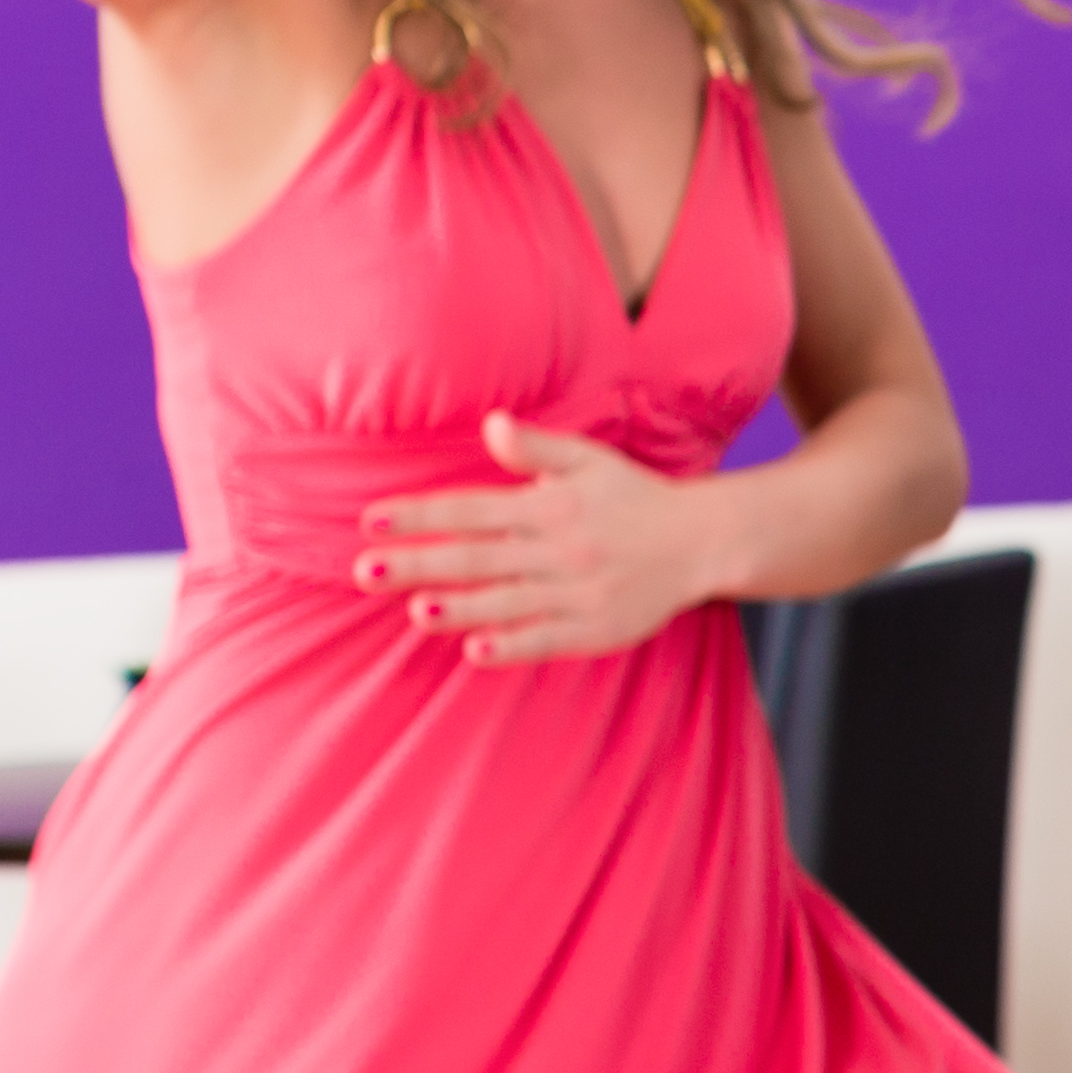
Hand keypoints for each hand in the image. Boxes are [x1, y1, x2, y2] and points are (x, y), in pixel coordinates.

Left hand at [358, 413, 737, 664]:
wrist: (705, 542)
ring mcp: (580, 591)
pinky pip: (548, 638)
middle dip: (420, 564)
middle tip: (366, 572)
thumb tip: (492, 422)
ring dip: (461, 607)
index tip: (371, 521)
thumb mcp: (590, 461)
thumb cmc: (634, 498)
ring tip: (416, 612)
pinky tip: (476, 650)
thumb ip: (537, 448)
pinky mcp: (597, 628)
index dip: (421, 514)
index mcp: (552, 506)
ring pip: (509, 601)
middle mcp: (562, 548)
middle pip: (480, 557)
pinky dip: (513, 645)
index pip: (473, 509)